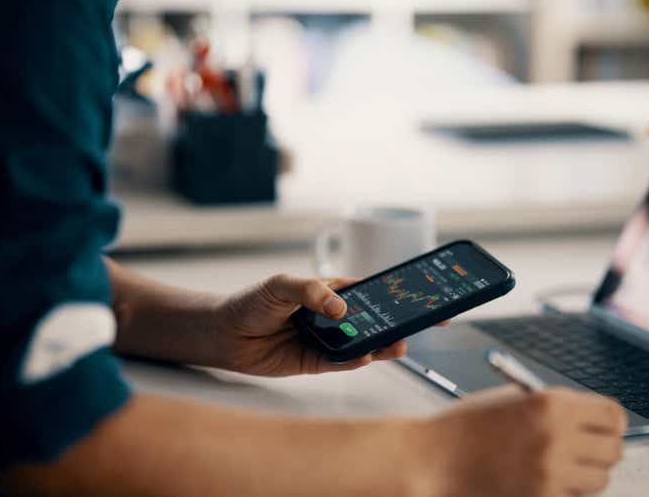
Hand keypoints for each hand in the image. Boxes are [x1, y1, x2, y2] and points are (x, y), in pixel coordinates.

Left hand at [212, 274, 409, 375]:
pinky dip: (354, 360)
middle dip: (398, 323)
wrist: (226, 334)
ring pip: (362, 344)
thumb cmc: (253, 302)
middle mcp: (334, 317)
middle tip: (421, 324)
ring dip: (381, 345)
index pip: (371, 292)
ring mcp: (327, 340)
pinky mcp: (316, 362)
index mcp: (332, 292)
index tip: (421, 297)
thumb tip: (341, 309)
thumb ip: (312, 292)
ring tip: (398, 345)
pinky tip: (365, 357)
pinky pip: (340, 362)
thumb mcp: (282, 285)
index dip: (396, 294)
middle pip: (373, 320)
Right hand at [418, 386, 626, 496]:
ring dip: (584, 475)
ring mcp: (551, 473)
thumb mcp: (513, 401)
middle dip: (600, 450)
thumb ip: (555, 408)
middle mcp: (557, 437)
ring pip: (599, 480)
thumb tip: (592, 422)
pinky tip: (538, 480)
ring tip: (556, 466)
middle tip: (582, 450)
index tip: (601, 428)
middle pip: (614, 451)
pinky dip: (563, 491)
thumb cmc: (468, 426)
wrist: (435, 458)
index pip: (614, 416)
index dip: (609, 423)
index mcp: (551, 404)